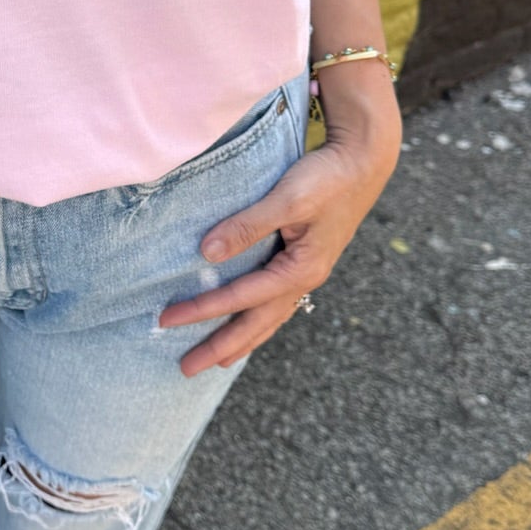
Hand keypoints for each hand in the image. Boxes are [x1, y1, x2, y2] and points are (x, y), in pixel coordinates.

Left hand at [158, 72, 400, 377]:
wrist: (362, 161)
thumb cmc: (326, 178)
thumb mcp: (288, 199)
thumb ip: (248, 225)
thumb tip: (208, 254)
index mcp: (300, 269)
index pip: (241, 297)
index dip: (203, 308)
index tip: (167, 318)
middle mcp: (305, 279)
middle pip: (257, 323)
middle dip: (220, 347)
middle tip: (186, 368)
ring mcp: (306, 273)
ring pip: (268, 318)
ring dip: (240, 341)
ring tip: (215, 361)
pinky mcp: (304, 262)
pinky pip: (275, 303)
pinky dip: (258, 321)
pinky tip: (248, 327)